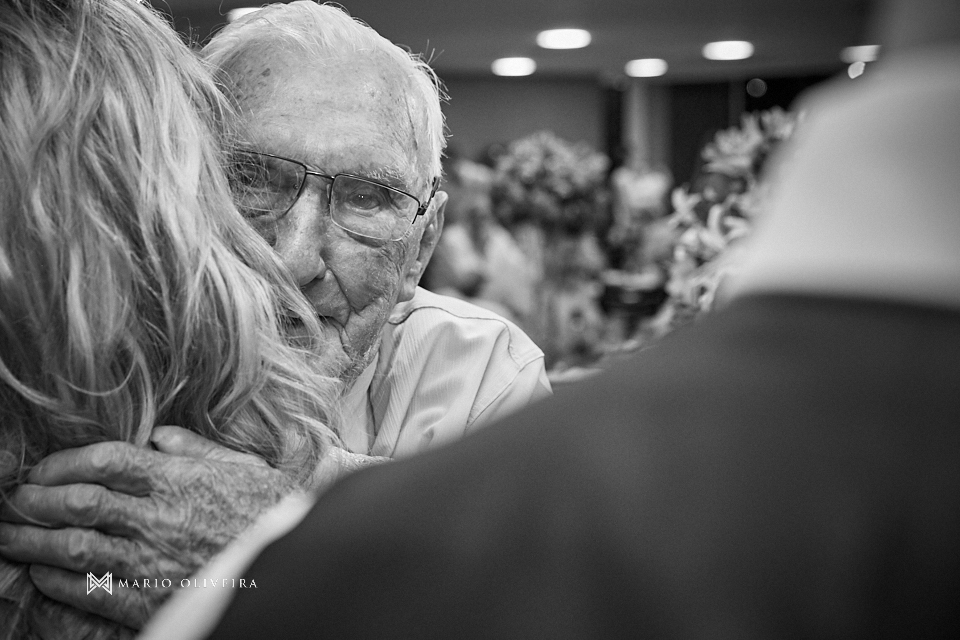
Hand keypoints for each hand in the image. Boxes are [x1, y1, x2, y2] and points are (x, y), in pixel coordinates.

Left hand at [0, 426, 292, 628]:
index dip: (64, 463)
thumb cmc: (272, 513)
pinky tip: (44, 577)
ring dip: (33, 542)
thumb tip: (159, 435)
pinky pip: (94, 592)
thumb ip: (197, 449)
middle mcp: (160, 517)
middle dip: (35, 501)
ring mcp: (153, 560)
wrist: (299, 567)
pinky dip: (61, 584)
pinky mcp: (153, 599)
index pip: (106, 461)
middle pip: (80, 502)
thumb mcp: (244, 467)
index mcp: (180, 479)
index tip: (42, 468)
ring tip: (9, 538)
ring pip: (76, 547)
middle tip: (12, 501)